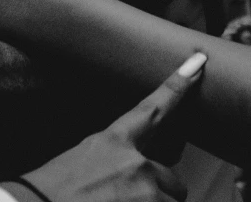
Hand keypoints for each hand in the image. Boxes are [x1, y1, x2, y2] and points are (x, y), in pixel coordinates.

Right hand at [13, 54, 205, 201]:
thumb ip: (115, 161)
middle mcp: (137, 165)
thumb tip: (135, 171)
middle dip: (160, 196)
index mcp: (115, 142)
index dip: (178, 85)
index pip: (154, 108)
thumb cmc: (51, 190)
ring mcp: (145, 194)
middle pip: (174, 183)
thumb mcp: (81, 161)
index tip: (198, 63)